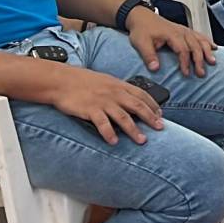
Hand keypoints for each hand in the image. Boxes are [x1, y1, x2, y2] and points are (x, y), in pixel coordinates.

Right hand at [44, 65, 165, 145]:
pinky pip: (102, 123)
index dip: (153, 105)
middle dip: (150, 117)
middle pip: (137, 106)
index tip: (161, 115)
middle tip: (160, 128)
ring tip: (142, 140)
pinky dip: (109, 133)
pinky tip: (114, 142)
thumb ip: (119, 90)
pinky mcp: (90, 109)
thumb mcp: (106, 81)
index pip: (141, 95)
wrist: (62, 80)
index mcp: (119, 85)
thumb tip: (132, 100)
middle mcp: (114, 93)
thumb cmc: (83, 82)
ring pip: (123, 117)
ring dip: (134, 130)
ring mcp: (102, 101)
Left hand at [124, 7, 216, 78]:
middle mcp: (181, 31)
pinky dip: (208, 41)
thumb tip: (155, 68)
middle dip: (200, 60)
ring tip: (212, 62)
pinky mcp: (185, 30)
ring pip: (200, 40)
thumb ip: (149, 55)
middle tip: (201, 73)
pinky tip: (214, 47)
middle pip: (195, 46)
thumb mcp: (141, 42)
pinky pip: (200, 35)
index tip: (186, 73)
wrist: (142, 17)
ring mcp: (184, 30)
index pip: (182, 50)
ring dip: (207, 51)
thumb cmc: (142, 29)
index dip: (185, 62)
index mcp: (171, 34)